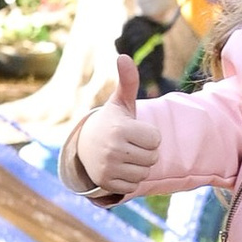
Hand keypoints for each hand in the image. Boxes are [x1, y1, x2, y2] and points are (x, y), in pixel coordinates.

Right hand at [74, 54, 163, 196]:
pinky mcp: (106, 183)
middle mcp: (113, 149)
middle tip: (130, 144)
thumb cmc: (112, 122)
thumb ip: (128, 81)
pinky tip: (119, 168)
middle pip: (152, 158)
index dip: (149, 135)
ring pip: (144, 173)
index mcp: (120, 129)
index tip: (135, 131)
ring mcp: (108, 168)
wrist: (85, 146)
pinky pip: (134, 185)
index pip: (156, 140)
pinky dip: (130, 179)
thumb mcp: (120, 103)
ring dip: (139, 166)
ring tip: (125, 155)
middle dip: (146, 151)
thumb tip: (124, 56)